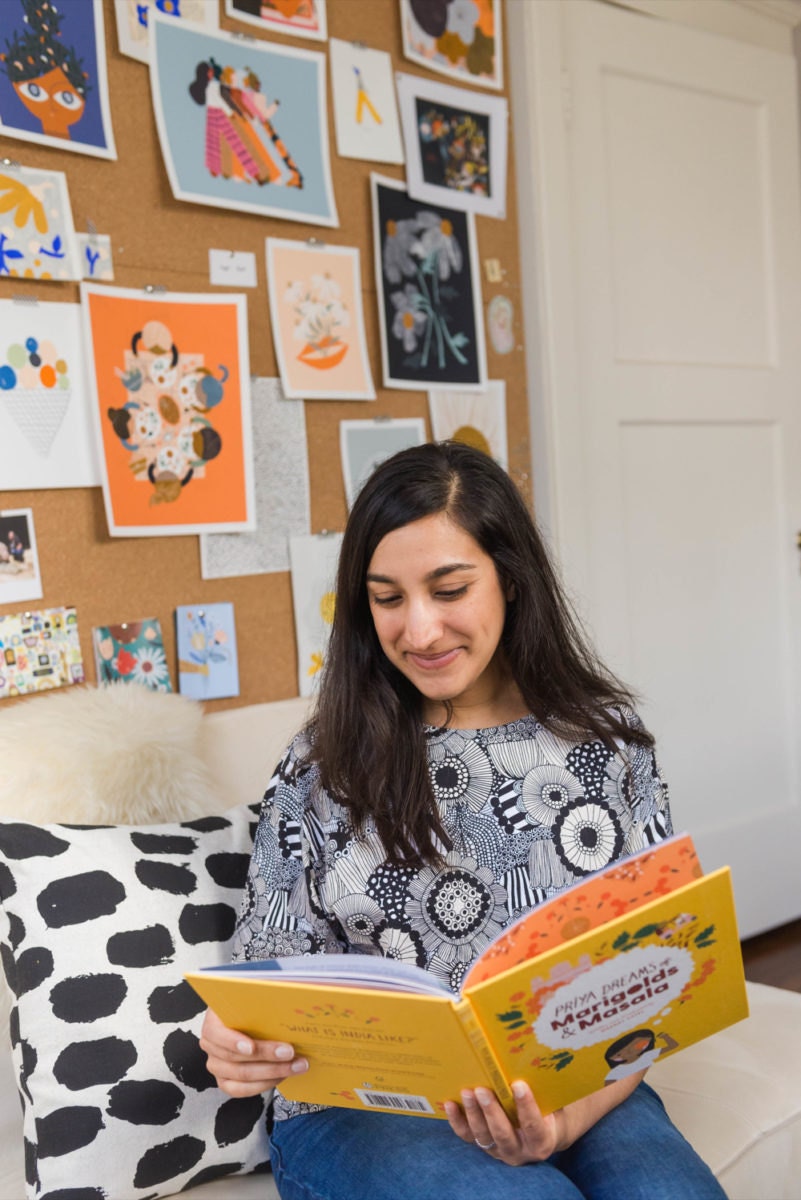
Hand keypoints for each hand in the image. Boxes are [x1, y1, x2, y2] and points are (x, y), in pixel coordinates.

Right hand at [199, 1006, 308, 1098]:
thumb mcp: (250, 998)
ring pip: (242, 1076)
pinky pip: (243, 1090)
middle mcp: (211, 1046)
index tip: (251, 1047)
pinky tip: (283, 1075)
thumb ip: (260, 1000)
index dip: (233, 1042)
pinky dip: (265, 1084)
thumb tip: (284, 999)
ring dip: (272, 1072)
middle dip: (266, 1056)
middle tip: (290, 1052)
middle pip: (235, 1058)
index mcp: (213, 1022)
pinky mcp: (226, 1081)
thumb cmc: (247, 1007)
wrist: (243, 1018)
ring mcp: (217, 1065)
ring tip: (296, 1065)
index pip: (217, 1034)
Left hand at [444, 1070, 644, 1164]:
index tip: (521, 1085)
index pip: (538, 1131)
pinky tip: (449, 1100)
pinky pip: (468, 1136)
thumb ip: (606, 1077)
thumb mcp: (585, 1089)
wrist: (554, 1120)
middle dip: (493, 1115)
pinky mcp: (485, 1140)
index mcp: (550, 1138)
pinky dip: (457, 1122)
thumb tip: (639, 1055)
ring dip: (473, 1117)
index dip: (529, 1112)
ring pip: (484, 1140)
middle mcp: (524, 1150)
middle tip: (483, 1089)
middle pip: (506, 1140)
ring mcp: (503, 1148)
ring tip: (466, 1091)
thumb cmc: (567, 1099)